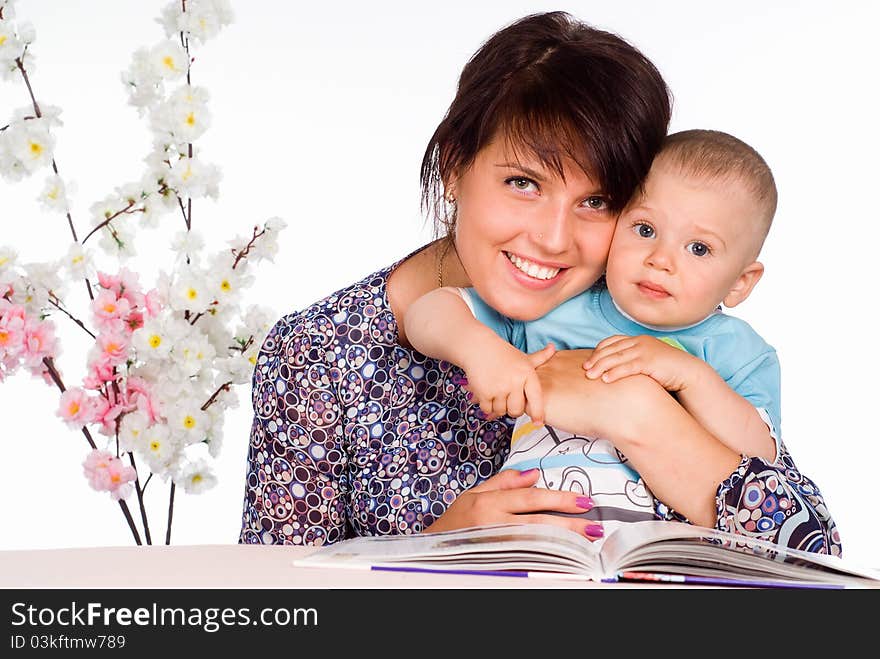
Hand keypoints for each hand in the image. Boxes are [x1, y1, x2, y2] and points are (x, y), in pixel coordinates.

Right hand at [423, 469, 604, 540]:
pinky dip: (548, 556)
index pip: (530, 498)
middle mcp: (493, 524)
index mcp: (488, 503)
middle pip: (538, 523)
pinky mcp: (498, 561)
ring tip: (586, 541)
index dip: (559, 499)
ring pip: (536, 543)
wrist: (432, 549)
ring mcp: (496, 545)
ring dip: (563, 542)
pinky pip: (528, 558)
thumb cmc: (454, 520)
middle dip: (569, 524)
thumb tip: (533, 475)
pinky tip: (564, 556)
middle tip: (594, 525)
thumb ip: (503, 482)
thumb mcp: (474, 493)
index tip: (583, 501)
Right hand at [462, 340, 555, 423]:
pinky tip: (487, 393)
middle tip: (508, 399)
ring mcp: (499, 388)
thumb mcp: (523, 357)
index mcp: (527, 373)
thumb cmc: (502, 354)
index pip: (535, 398)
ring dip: (498, 406)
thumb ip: (540, 357)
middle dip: (512, 409)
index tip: (538, 423)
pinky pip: (488, 409)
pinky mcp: (484, 393)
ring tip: (496, 392)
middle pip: (517, 410)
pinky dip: (486, 405)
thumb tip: (553, 347)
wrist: (478, 348)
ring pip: (501, 411)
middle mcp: (515, 381)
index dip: (537, 413)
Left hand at [583, 335, 702, 391]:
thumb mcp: (647, 361)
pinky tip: (605, 380)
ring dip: (601, 366)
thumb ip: (632, 361)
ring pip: (616, 357)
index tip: (588, 361)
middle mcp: (639, 342)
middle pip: (611, 349)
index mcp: (638, 340)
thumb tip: (614, 370)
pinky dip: (615, 373)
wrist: (688, 373)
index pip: (612, 342)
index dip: (598, 351)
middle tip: (584, 369)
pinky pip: (628, 367)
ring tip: (590, 376)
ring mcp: (644, 351)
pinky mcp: (649, 362)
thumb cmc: (667, 370)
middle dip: (596, 359)